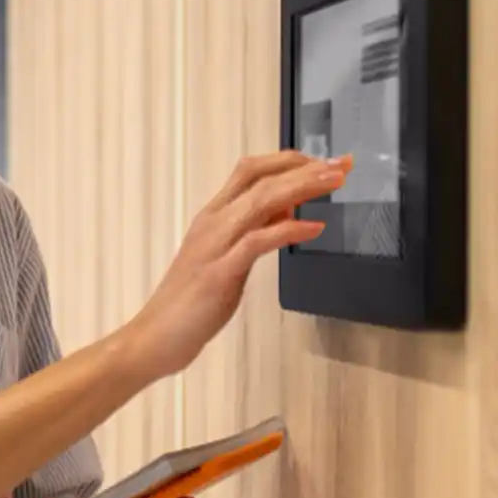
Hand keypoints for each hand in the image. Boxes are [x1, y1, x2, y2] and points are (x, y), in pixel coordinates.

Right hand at [125, 150, 352, 379]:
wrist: (156, 336)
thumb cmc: (189, 301)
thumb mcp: (227, 257)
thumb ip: (253, 231)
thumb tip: (287, 209)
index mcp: (213, 216)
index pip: (250, 170)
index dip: (289, 161)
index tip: (324, 162)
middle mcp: (213, 223)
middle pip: (260, 178)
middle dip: (304, 168)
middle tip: (342, 164)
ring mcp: (215, 246)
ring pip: (261, 201)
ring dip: (302, 188)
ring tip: (335, 183)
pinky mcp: (220, 273)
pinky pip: (258, 242)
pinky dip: (288, 230)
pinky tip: (314, 227)